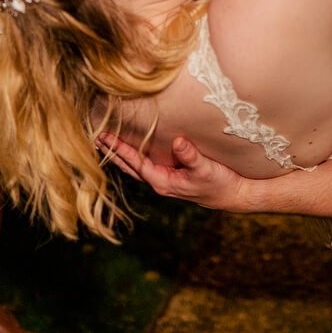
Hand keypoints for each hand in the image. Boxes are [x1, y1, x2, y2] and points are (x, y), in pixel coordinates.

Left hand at [101, 133, 253, 210]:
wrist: (234, 195)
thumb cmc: (220, 183)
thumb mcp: (206, 168)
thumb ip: (190, 155)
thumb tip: (177, 141)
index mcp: (164, 181)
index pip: (136, 163)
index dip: (120, 150)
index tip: (105, 137)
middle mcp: (161, 182)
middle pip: (130, 167)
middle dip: (113, 153)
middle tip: (96, 137)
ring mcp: (166, 180)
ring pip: (137, 167)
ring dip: (122, 155)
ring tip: (107, 143)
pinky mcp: (173, 177)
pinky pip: (147, 166)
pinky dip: (135, 157)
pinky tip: (133, 149)